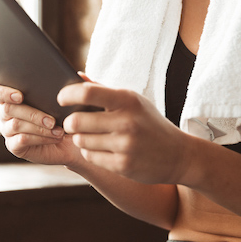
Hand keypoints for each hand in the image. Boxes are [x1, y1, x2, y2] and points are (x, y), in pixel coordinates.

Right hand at [0, 84, 84, 165]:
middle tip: (51, 119)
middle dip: (31, 112)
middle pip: (7, 109)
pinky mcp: (15, 146)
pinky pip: (21, 140)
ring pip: (16, 124)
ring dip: (39, 126)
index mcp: (11, 96)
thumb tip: (79, 75)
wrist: (73, 141)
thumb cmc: (67, 115)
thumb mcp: (71, 99)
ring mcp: (8, 131)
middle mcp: (5, 113)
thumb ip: (74, 86)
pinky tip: (55, 136)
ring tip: (59, 129)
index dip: (1, 92)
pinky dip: (40, 137)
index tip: (20, 95)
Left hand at [57, 82, 190, 184]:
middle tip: (72, 123)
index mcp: (127, 100)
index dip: (67, 95)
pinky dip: (90, 152)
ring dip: (80, 139)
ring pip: (80, 141)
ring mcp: (125, 145)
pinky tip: (101, 149)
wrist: (179, 155)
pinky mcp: (123, 165)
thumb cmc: (149, 123)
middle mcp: (126, 122)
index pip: (87, 93)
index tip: (61, 99)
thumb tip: (77, 76)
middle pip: (77, 121)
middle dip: (69, 123)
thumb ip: (103, 90)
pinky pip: (90, 157)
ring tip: (91, 136)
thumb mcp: (133, 101)